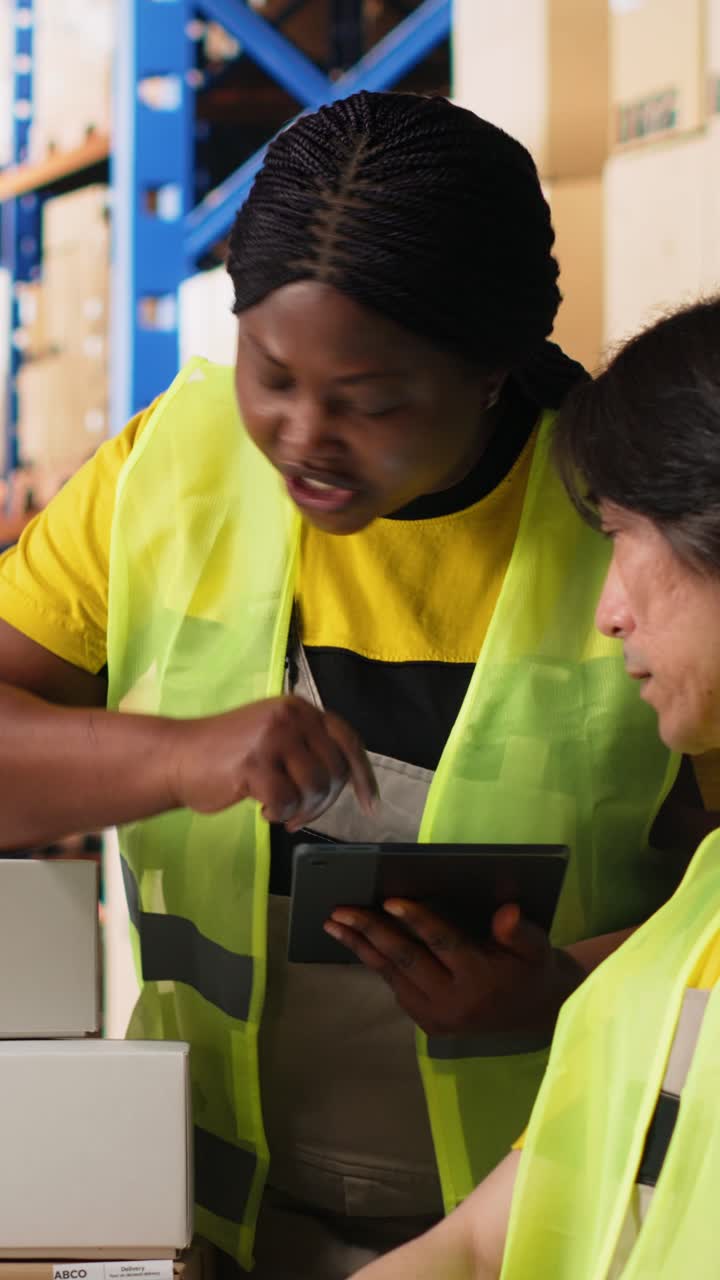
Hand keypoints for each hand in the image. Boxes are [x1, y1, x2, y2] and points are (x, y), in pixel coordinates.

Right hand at [166, 695, 376, 827]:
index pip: (348, 740)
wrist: (176, 756)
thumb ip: (307, 747)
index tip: (370, 804)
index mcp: (300, 709)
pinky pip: (287, 801)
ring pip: (315, 787)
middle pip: (335, 769)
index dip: (362, 775)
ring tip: (280, 810)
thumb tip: (347, 777)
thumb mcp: (274, 737)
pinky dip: (279, 814)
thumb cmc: (225, 755)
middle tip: (301, 815)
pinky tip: (262, 809)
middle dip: (324, 802)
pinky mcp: (254, 762)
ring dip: (301, 810)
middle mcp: (291, 716)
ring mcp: (272, 737)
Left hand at [324, 900, 583, 1037]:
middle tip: (341, 910)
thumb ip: (520, 932)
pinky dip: (374, 963)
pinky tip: (355, 941)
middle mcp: (455, 1001)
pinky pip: (396, 988)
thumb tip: (506, 912)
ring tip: (333, 924)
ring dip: (361, 947)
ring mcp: (437, 1016)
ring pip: (392, 975)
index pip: (443, 944)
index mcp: (481, 978)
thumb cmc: (530, 969)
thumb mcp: (536, 948)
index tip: (391, 900)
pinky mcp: (427, 1024)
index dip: (418, 921)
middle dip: (371, 932)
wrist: (534, 1014)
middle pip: (406, 960)